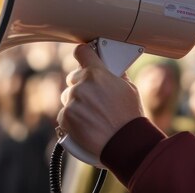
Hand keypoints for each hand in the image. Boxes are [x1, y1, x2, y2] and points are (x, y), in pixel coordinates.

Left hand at [57, 43, 143, 158]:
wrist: (124, 142)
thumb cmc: (129, 115)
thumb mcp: (128, 87)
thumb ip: (115, 75)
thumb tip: (110, 68)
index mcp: (97, 73)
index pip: (82, 52)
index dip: (83, 54)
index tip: (83, 57)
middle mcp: (82, 84)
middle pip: (73, 78)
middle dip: (81, 86)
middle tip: (95, 98)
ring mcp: (72, 101)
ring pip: (68, 97)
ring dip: (76, 103)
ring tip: (93, 115)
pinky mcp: (65, 117)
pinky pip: (64, 114)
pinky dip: (72, 119)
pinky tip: (86, 125)